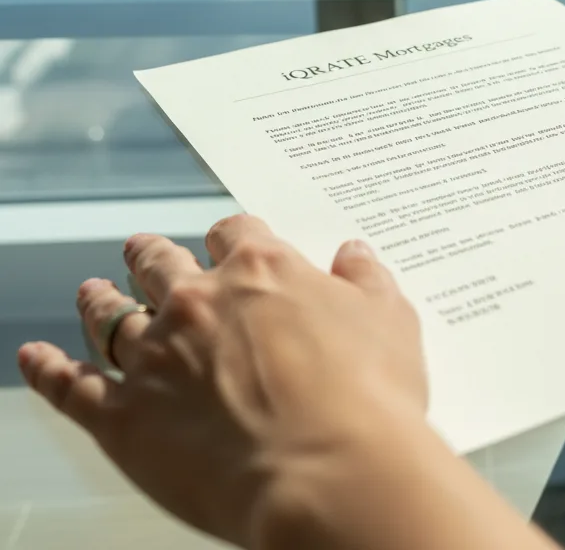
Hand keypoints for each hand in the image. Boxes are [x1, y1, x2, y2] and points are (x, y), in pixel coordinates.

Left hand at [17, 216, 427, 548]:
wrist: (327, 473)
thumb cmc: (369, 398)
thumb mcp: (390, 320)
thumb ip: (366, 279)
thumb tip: (353, 253)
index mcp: (263, 269)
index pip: (235, 231)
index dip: (230, 234)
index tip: (228, 240)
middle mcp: (200, 300)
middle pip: (161, 263)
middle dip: (152, 254)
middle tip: (143, 249)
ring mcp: (156, 356)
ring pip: (112, 316)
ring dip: (99, 300)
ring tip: (91, 290)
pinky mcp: (124, 415)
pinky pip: (71, 386)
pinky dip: (48, 369)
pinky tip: (34, 355)